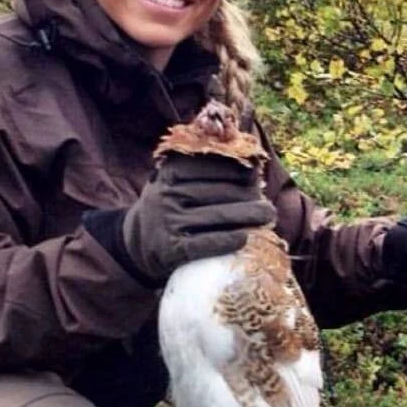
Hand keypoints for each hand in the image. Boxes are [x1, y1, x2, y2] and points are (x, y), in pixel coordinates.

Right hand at [120, 153, 275, 283]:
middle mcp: (167, 194)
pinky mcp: (172, 249)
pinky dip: (229, 240)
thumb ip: (201, 166)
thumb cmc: (171, 206)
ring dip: (249, 216)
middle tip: (267, 203)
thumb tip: (250, 158)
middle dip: (249, 195)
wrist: (138, 243)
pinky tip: (246, 238)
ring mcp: (169, 222)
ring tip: (267, 216)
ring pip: (219, 216)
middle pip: (220, 191)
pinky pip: (207, 243)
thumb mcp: (175, 181)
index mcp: (170, 172)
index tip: (256, 174)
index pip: (212, 166)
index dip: (237, 169)